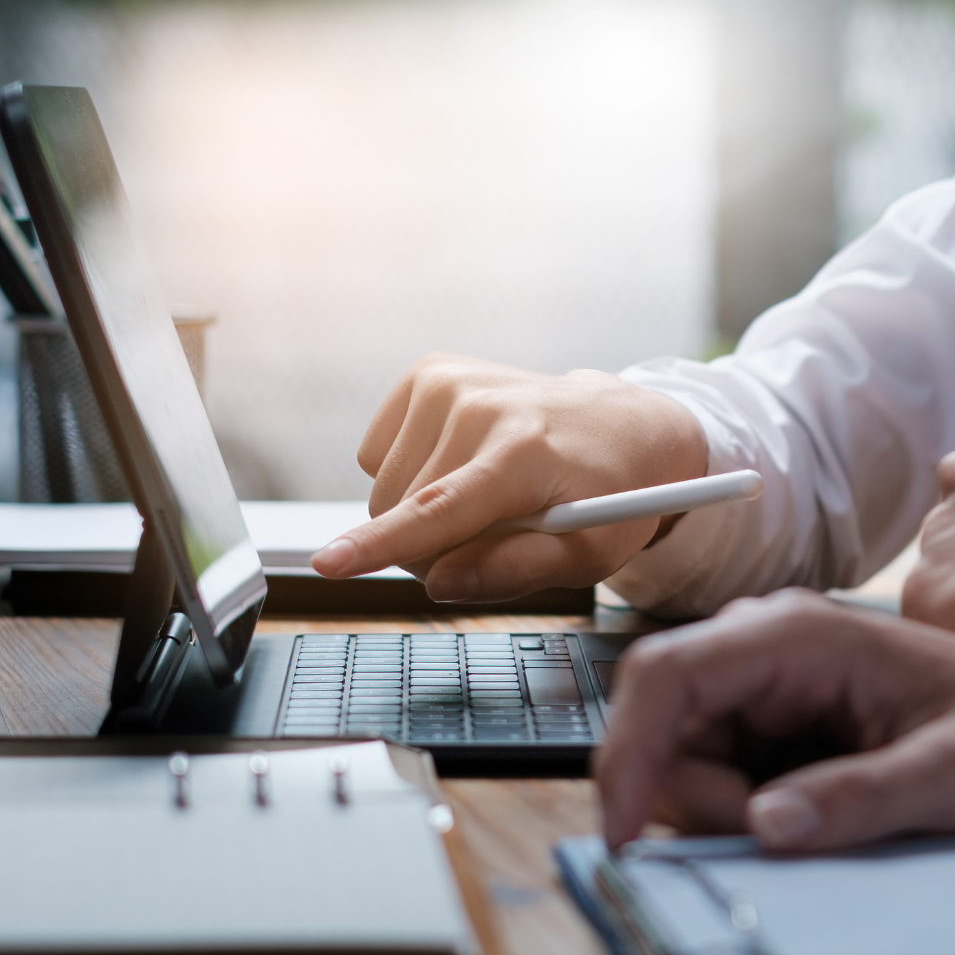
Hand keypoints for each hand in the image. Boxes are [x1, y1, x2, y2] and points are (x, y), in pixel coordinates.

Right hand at [310, 354, 706, 602]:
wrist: (626, 428)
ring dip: (419, 512)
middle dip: (428, 547)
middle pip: (401, 511)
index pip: (439, 510)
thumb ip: (515, 571)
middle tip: (487, 541)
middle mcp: (480, 407)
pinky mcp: (429, 373)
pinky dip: (409, 473)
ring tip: (483, 499)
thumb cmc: (610, 499)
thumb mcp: (588, 556)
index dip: (379, 544)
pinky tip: (459, 464)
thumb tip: (442, 582)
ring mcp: (450, 382)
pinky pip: (377, 455)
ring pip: (383, 488)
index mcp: (524, 454)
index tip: (328, 565)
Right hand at [597, 589, 954, 850]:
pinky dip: (736, 804)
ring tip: (812, 821)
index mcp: (795, 635)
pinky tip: (803, 810)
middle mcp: (761, 643)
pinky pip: (711, 763)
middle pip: (661, 723)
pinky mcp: (764, 710)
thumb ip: (863, 799)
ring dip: (719, 805)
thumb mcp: (953, 777)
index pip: (665, 675)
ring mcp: (758, 676)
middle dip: (695, 797)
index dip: (626, 752)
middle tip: (773, 839)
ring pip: (680, 751)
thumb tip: (768, 827)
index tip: (623, 833)